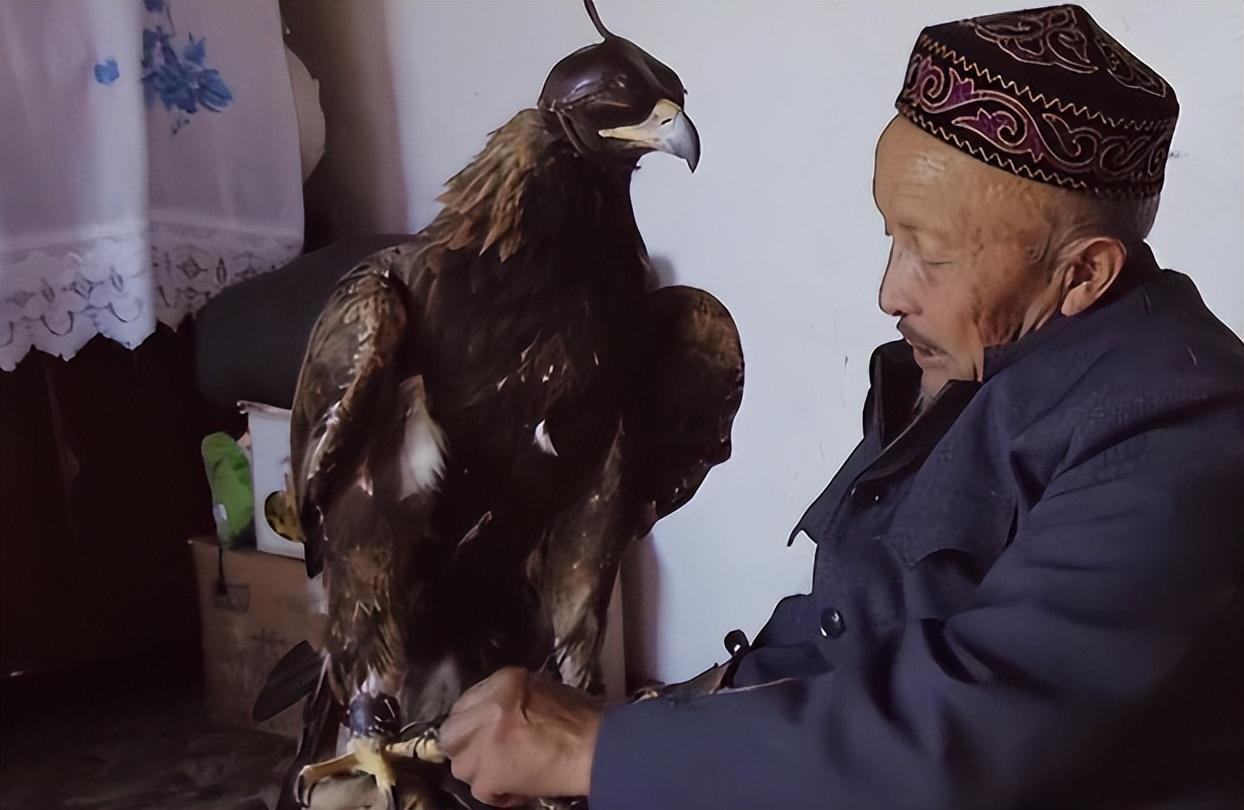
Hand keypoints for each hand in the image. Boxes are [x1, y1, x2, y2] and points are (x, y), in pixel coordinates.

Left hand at [439, 667, 602, 805]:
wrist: (598, 746)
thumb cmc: (581, 718)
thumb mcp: (541, 689)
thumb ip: (510, 698)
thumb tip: (492, 713)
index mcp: (502, 681)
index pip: (465, 703)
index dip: (471, 724)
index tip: (482, 735)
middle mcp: (487, 706)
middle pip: (451, 732)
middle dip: (464, 747)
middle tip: (484, 757)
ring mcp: (484, 740)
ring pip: (460, 764)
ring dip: (480, 772)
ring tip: (503, 774)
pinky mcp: (489, 772)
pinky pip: (479, 789)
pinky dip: (496, 795)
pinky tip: (515, 792)